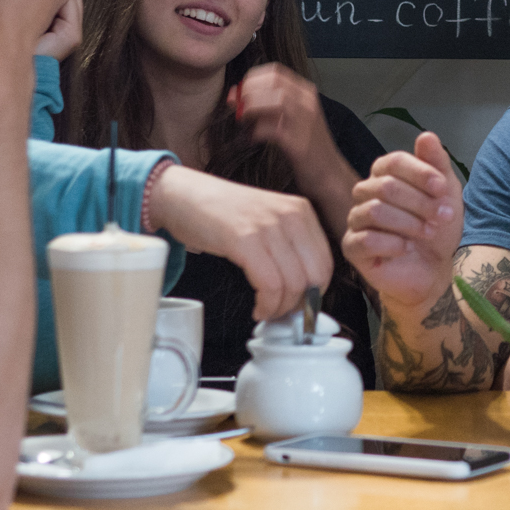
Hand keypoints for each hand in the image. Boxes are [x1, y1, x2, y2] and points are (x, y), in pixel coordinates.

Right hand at [146, 165, 332, 321]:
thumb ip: (289, 248)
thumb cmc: (223, 214)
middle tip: (283, 314)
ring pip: (294, 284)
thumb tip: (306, 291)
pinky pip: (269, 284)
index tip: (300, 307)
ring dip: (280, 309)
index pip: (326, 263)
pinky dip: (266, 305)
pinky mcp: (245, 239)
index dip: (315, 293)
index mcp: (301, 211)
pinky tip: (258, 308)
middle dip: (300, 305)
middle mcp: (291, 215)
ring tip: (267, 312)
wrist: (183, 195)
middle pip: (315, 277)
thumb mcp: (269, 222)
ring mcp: (268, 225)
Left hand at [230, 64, 347, 193]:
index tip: (239, 92)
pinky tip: (252, 139)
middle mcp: (308, 103)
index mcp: (307, 93)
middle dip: (248, 92)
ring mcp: (305, 122)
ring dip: (250, 109)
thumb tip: (235, 94)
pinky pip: (269, 128)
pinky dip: (255, 132)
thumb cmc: (307, 148)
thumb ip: (269, 105)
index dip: (252, 79)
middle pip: (272, 82)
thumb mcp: (293, 118)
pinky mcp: (299, 143)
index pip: (275, 72)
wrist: (330, 175)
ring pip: (272, 101)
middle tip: (236, 107)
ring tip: (244, 122)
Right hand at [342, 132, 461, 311]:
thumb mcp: (446, 193)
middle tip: (442, 217)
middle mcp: (365, 193)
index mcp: (384, 174)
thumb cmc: (437, 228)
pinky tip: (407, 248)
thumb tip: (426, 135)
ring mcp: (356, 219)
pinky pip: (366, 239)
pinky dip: (393, 244)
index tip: (442, 188)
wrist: (434, 269)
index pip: (393, 161)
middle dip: (420, 203)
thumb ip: (437, 164)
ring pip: (376, 211)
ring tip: (427, 233)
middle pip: (386, 186)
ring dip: (409, 223)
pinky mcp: (352, 247)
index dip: (419, 173)